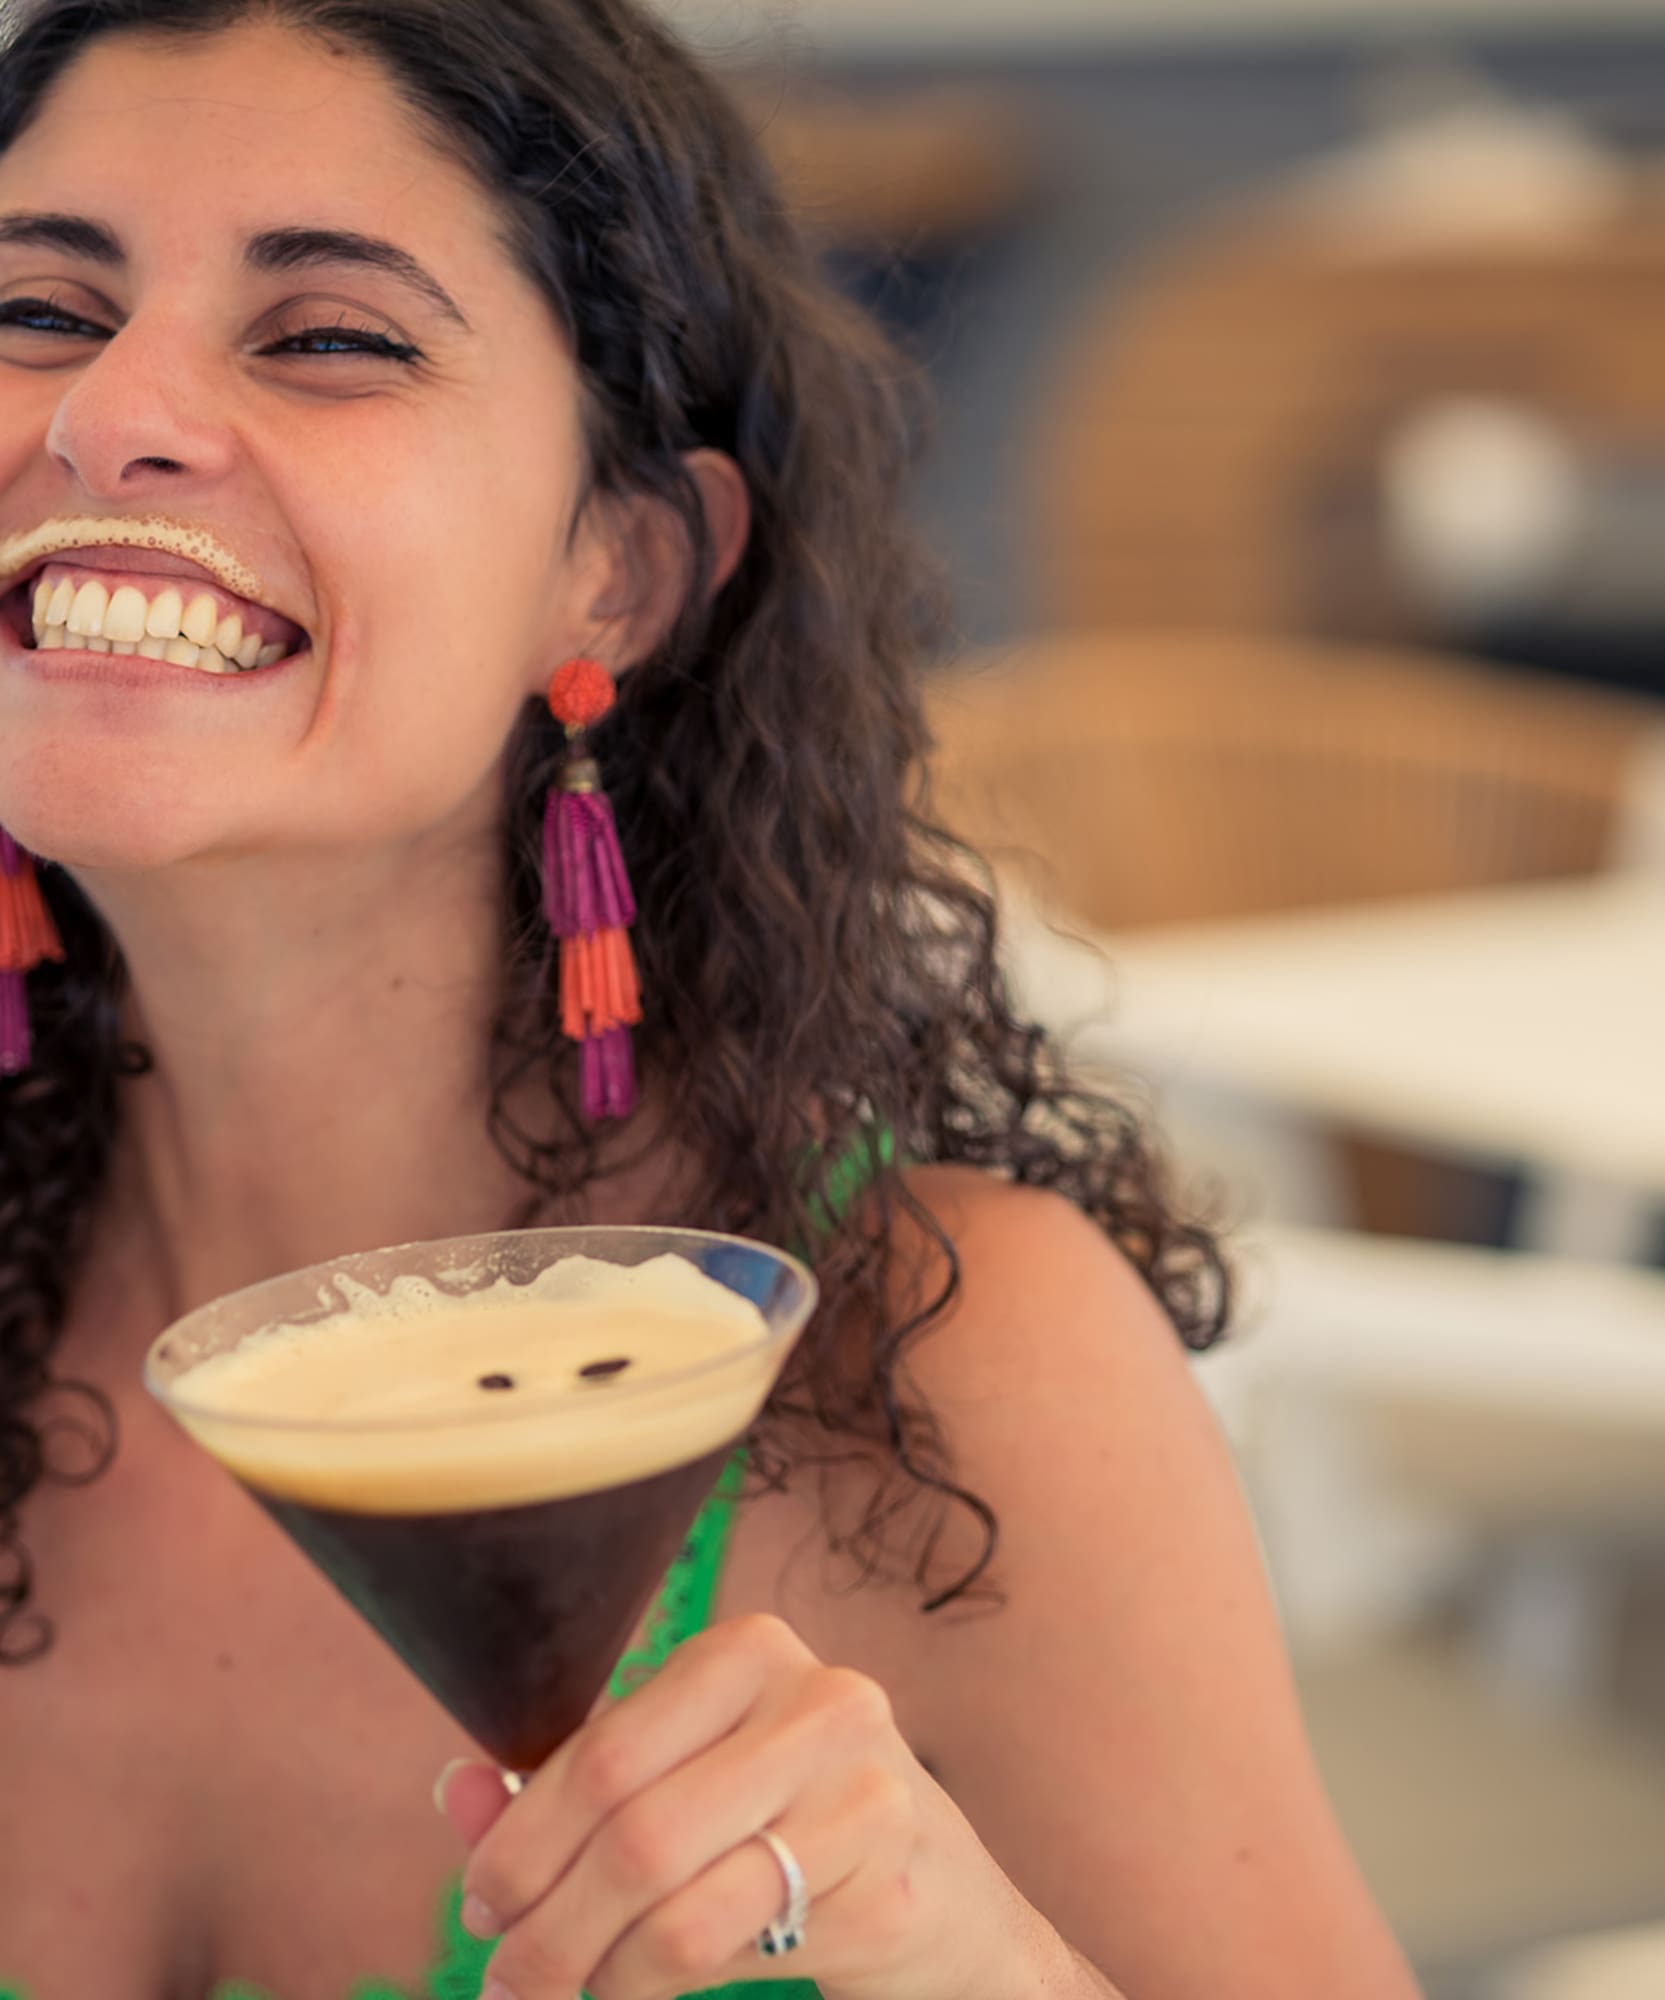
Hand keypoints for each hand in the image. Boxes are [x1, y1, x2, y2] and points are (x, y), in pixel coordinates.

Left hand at [436, 1613, 1046, 1999]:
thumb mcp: (677, 1777)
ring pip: (680, 1908)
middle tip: (506, 1980)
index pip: (604, 1751)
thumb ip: (569, 1785)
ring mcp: (868, 1791)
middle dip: (548, 1925)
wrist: (938, 1889)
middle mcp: (820, 1700)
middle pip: (635, 1835)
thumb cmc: (778, 1818)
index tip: (480, 1902)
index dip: (521, 1840)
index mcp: (750, 1649)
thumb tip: (454, 1789)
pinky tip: (645, 1987)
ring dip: (595, 1973)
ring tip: (561, 1995)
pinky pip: (738, 1957)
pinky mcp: (892, 1886)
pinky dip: (665, 1988)